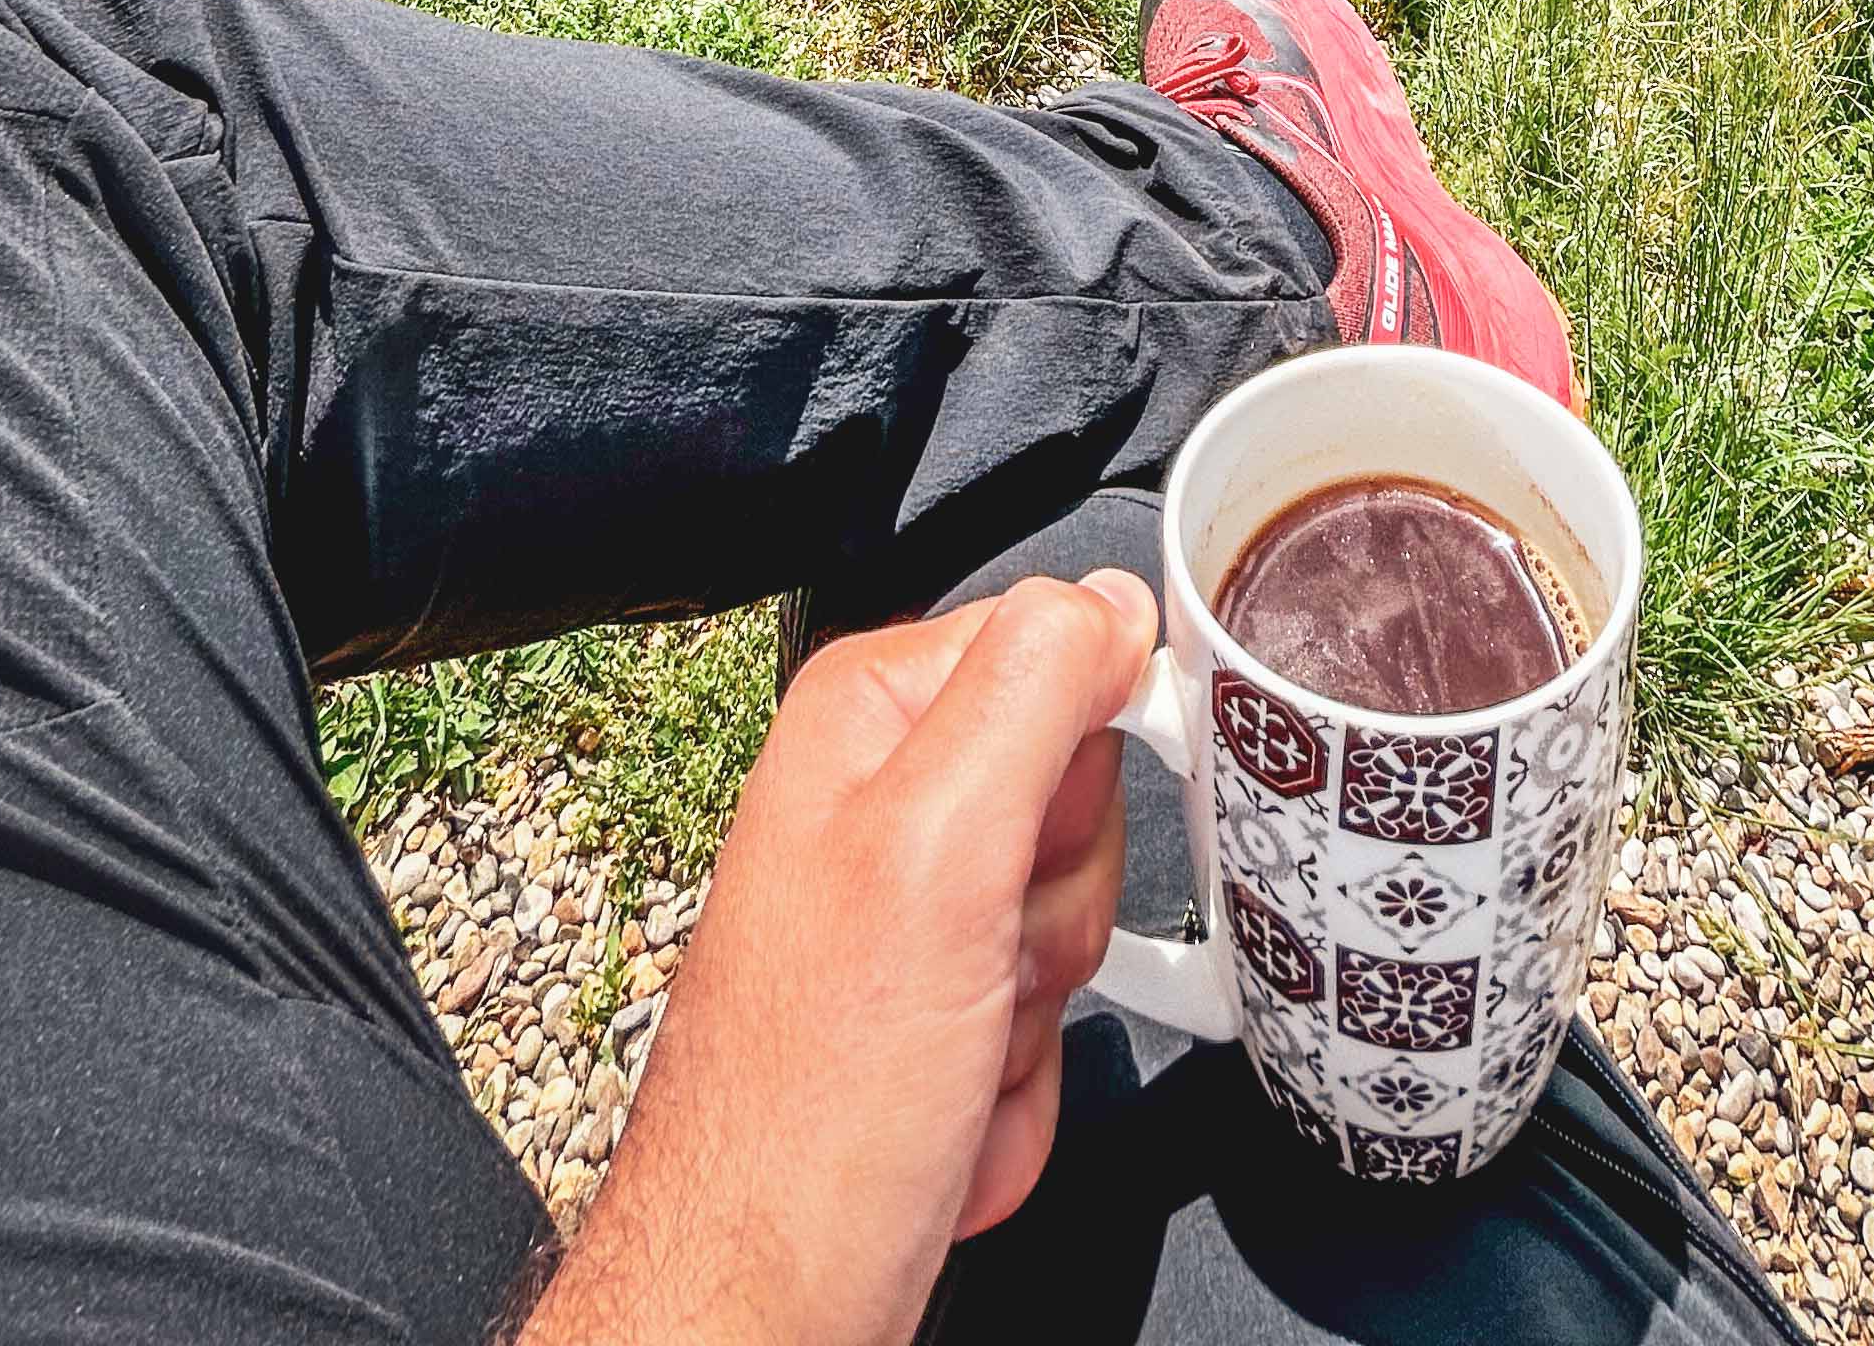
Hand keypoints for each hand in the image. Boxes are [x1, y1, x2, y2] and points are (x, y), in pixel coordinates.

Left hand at [520, 568, 1157, 1345]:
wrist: (762, 1302)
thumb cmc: (811, 1107)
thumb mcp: (937, 849)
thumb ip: (1032, 692)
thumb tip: (1111, 597)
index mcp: (869, 720)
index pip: (1062, 653)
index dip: (1086, 761)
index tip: (1044, 845)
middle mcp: (881, 806)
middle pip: (1080, 799)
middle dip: (1059, 909)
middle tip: (985, 966)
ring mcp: (908, 921)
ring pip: (1072, 922)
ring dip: (1038, 1016)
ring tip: (953, 1054)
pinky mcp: (933, 1020)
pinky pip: (1049, 1027)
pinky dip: (1017, 1088)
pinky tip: (947, 1116)